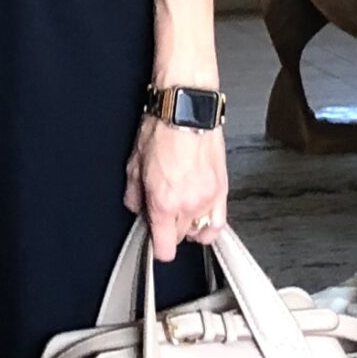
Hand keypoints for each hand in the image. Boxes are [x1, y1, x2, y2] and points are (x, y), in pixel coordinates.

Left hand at [124, 116, 228, 261]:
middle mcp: (189, 204)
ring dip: (190, 227)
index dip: (158, 248)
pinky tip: (202, 216)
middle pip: (181, 238)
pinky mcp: (222, 188)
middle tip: (163, 214)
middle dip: (170, 230)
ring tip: (182, 215)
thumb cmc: (161, 129)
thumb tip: (136, 207)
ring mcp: (208, 198)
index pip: (165, 247)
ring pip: (202, 232)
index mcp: (164, 202)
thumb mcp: (134, 164)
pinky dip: (211, 224)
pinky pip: (219, 221)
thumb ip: (134, 195)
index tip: (155, 243)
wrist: (185, 109)